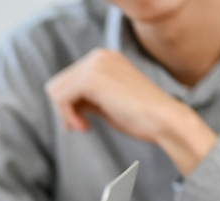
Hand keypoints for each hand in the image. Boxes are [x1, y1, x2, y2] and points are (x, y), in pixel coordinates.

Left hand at [45, 49, 217, 174]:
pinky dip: (66, 116)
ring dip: (64, 114)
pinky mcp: (92, 78)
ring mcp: (96, 64)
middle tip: (80, 126)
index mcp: (104, 59)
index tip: (81, 122)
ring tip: (82, 126)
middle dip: (64, 109)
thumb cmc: (139, 116)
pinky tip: (84, 126)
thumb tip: (62, 100)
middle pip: (57, 84)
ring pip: (55, 90)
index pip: (67, 80)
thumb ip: (86, 98)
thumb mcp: (106, 102)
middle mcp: (99, 56)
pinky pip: (60, 98)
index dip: (68, 105)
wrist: (163, 119)